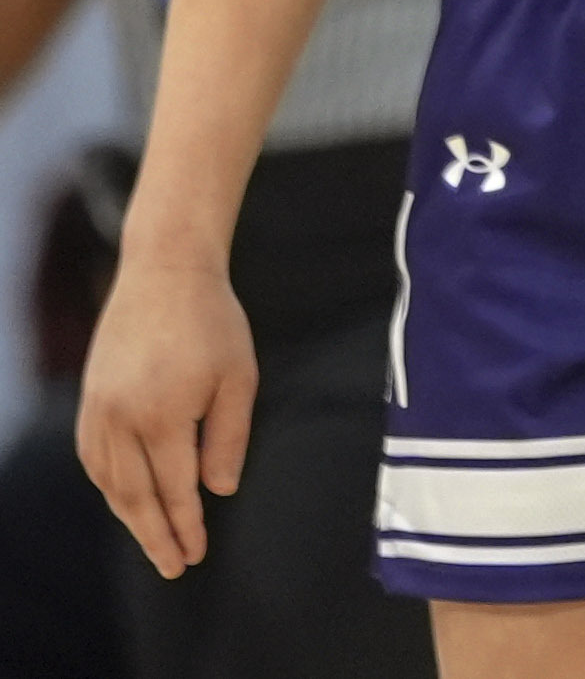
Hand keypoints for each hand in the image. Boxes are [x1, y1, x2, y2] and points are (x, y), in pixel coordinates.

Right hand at [77, 253, 256, 577]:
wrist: (165, 274)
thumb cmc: (212, 323)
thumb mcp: (239, 377)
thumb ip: (228, 437)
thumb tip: (219, 492)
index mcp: (163, 417)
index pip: (174, 490)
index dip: (185, 527)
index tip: (196, 554)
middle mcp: (122, 420)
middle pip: (135, 497)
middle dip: (155, 536)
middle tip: (174, 567)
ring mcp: (98, 411)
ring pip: (109, 482)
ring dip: (129, 517)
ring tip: (153, 542)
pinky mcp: (89, 400)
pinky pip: (93, 458)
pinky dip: (107, 487)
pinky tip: (124, 500)